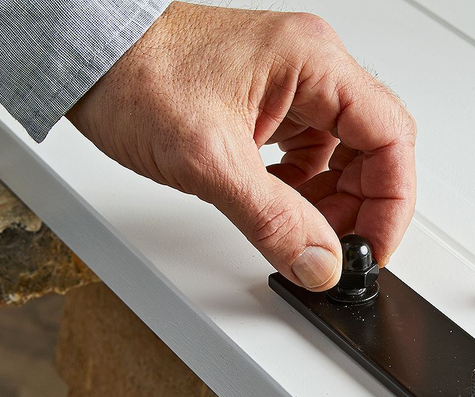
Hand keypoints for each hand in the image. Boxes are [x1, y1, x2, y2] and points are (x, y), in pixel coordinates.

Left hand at [67, 2, 416, 289]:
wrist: (83, 54)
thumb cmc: (133, 74)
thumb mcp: (210, 162)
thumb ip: (274, 220)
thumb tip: (321, 264)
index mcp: (314, 62)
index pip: (390, 139)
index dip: (392, 203)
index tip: (373, 248)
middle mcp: (310, 66)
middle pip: (375, 148)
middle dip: (362, 206)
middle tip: (334, 248)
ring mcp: (290, 82)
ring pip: (344, 153)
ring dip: (332, 201)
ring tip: (301, 232)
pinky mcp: (267, 99)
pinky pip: (310, 150)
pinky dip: (305, 188)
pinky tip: (280, 207)